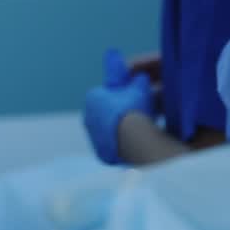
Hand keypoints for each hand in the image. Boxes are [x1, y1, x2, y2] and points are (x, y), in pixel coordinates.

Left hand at [83, 48, 153, 163]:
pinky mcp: (101, 152)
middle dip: (120, 110)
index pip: (106, 92)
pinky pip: (113, 144)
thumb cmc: (133, 108)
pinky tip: (136, 140)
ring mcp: (93, 136)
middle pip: (107, 111)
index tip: (133, 96)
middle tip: (138, 111)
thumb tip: (141, 77)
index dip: (121, 93)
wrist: (130, 138)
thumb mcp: (139, 88)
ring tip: (140, 127)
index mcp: (92, 97)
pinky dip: (123, 141)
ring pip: (110, 129)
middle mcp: (88, 116)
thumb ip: (138, 81)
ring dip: (122, 126)